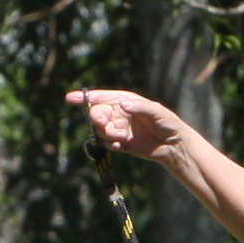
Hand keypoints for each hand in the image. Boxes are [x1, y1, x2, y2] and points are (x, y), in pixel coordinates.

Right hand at [63, 87, 192, 165]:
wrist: (173, 145)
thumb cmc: (167, 122)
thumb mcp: (156, 111)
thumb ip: (139, 107)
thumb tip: (122, 104)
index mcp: (125, 100)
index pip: (101, 97)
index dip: (85, 97)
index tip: (70, 98)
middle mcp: (119, 113)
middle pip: (97, 114)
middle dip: (97, 118)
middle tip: (103, 124)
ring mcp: (118, 128)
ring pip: (100, 130)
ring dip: (107, 133)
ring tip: (122, 136)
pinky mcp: (120, 143)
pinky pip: (107, 143)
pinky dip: (112, 144)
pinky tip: (123, 144)